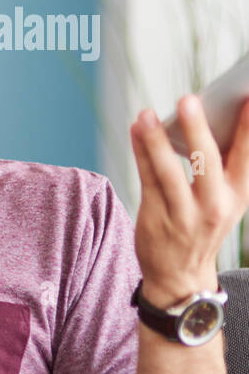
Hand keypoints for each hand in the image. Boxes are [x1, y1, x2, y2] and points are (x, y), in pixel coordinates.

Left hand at [130, 95, 248, 306]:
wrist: (180, 276)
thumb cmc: (203, 226)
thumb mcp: (226, 201)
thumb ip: (222, 166)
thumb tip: (206, 117)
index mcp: (238, 196)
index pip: (247, 156)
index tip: (248, 97)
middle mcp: (214, 205)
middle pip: (206, 161)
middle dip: (197, 129)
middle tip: (189, 100)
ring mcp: (183, 214)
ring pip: (168, 170)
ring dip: (156, 140)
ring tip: (146, 115)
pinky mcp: (155, 216)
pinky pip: (146, 178)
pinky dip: (140, 151)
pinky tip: (136, 130)